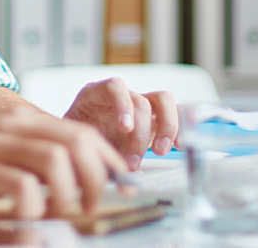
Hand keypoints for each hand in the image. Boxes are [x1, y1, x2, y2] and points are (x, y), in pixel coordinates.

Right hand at [0, 107, 127, 218]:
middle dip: (97, 175)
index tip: (119, 184)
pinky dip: (35, 206)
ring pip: (55, 159)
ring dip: (70, 192)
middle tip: (93, 204)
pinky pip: (22, 185)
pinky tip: (28, 217)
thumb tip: (73, 183)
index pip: (80, 131)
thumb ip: (30, 161)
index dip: (107, 157)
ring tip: (64, 212)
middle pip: (75, 140)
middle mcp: (10, 125)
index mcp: (19, 121)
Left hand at [63, 78, 177, 169]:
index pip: (115, 87)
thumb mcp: (76, 140)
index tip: (124, 128)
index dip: (123, 105)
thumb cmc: (77, 140)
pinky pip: (176, 113)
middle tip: (134, 160)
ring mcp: (140, 104)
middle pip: (140, 101)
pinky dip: (181, 127)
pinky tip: (179, 146)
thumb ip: (88, 149)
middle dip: (139, 134)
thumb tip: (105, 171)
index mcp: (96, 93)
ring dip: (166, 127)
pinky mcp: (155, 118)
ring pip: (163, 101)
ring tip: (160, 151)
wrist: (79, 145)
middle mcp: (121, 96)